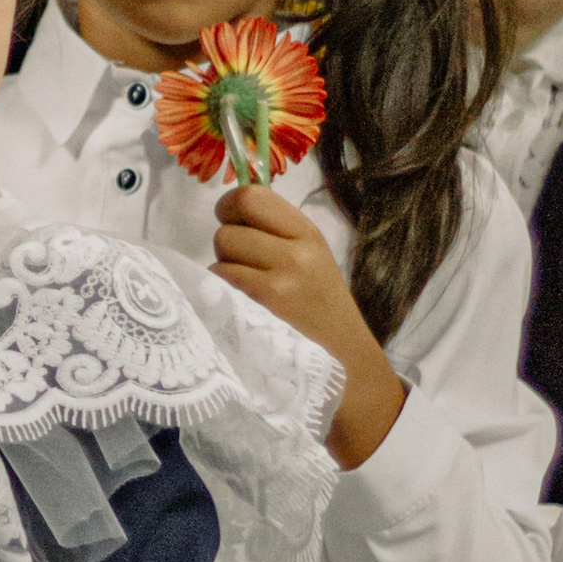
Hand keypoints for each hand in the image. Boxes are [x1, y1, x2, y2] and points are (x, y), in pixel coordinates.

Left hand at [211, 184, 406, 468]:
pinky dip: (220, 293)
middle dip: (225, 245)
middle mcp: (297, 252)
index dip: (230, 207)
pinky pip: (219, 282)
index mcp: (308, 233)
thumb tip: (228, 212)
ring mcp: (280, 281)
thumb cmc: (320, 312)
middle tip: (242, 267)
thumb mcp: (310, 260)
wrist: (344, 365)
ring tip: (246, 293)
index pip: (251, 196)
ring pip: (220, 255)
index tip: (233, 224)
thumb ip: (275, 234)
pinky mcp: (262, 308)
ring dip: (222, 272)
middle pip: (227, 228)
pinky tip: (241, 309)